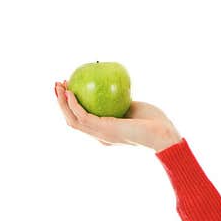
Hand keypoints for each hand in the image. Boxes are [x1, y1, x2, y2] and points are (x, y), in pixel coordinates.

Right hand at [55, 80, 182, 151]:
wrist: (163, 132)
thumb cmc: (154, 120)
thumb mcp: (133, 107)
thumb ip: (120, 101)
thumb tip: (111, 85)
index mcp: (105, 132)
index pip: (82, 120)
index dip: (71, 106)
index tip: (68, 88)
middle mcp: (99, 135)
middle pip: (72, 120)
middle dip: (61, 103)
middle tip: (57, 85)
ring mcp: (100, 134)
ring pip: (72, 120)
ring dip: (62, 103)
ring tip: (58, 86)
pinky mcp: (104, 130)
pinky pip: (83, 116)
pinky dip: (74, 105)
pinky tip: (70, 92)